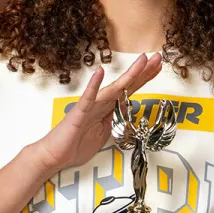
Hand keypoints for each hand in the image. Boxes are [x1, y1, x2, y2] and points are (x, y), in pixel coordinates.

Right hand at [31, 52, 161, 173]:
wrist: (55, 156)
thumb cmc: (75, 146)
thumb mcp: (104, 134)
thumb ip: (115, 121)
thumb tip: (126, 110)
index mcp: (107, 109)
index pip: (129, 91)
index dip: (144, 79)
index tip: (156, 67)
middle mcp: (101, 103)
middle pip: (126, 85)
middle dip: (143, 72)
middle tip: (158, 57)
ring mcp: (90, 106)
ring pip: (113, 88)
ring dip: (129, 74)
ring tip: (142, 60)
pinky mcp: (79, 113)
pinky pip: (88, 98)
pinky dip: (94, 85)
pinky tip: (99, 72)